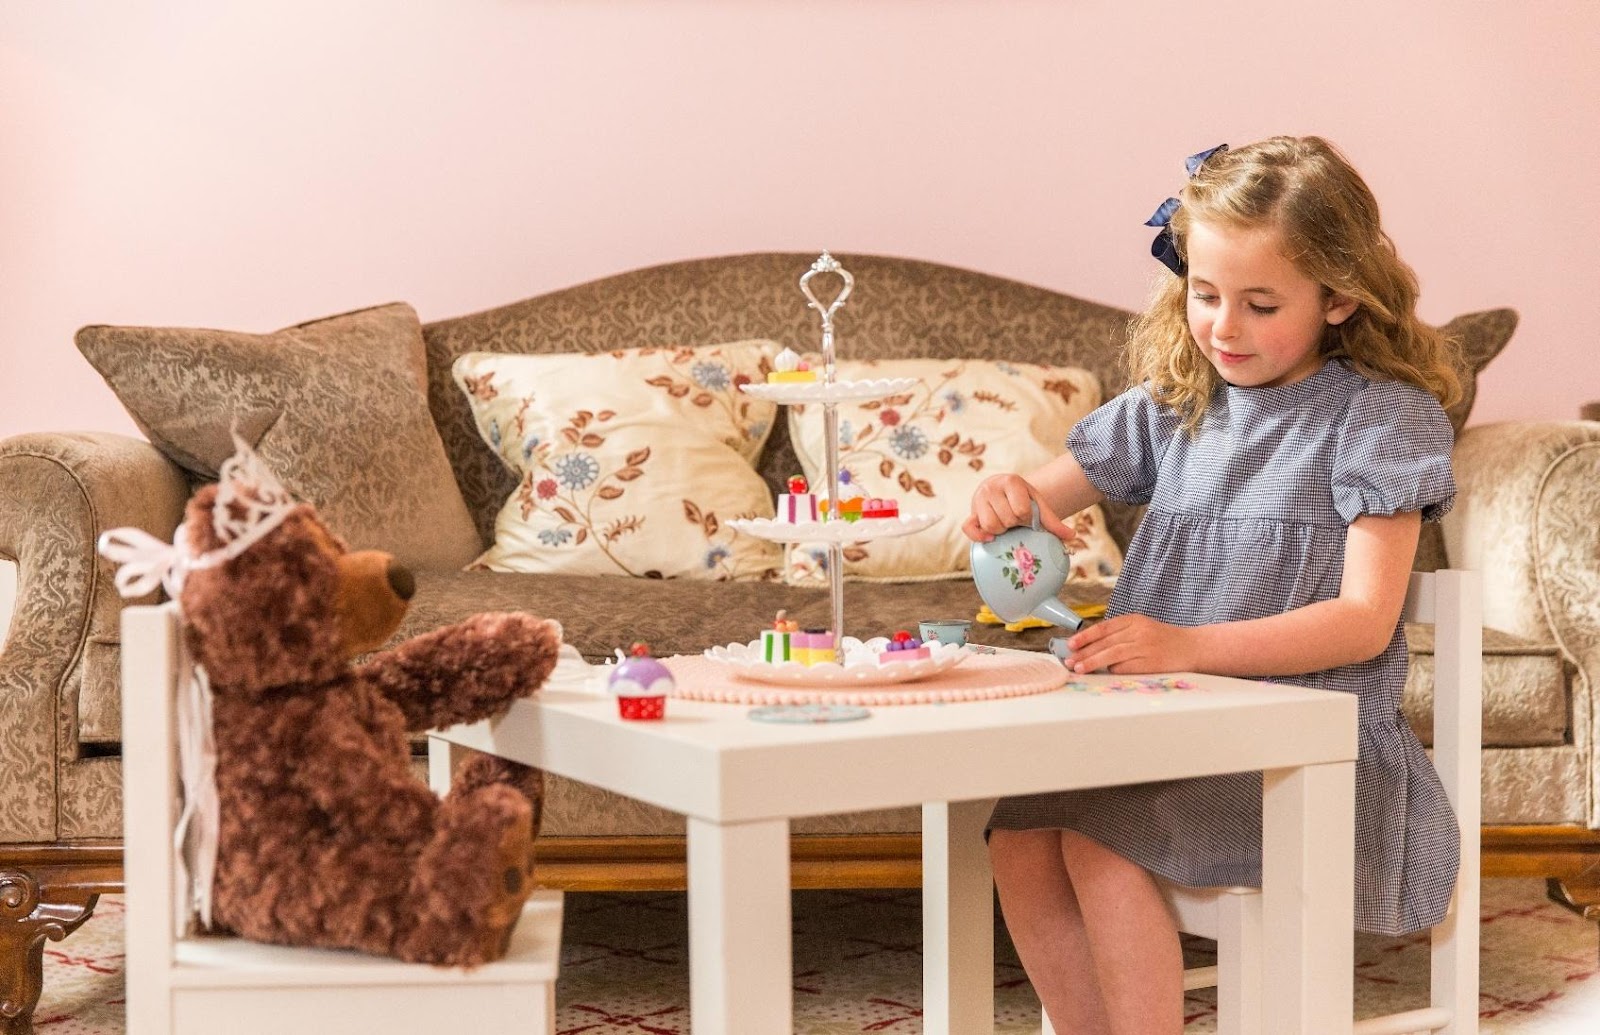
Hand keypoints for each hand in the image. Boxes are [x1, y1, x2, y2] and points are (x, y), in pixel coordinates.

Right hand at [962, 474, 1073, 542]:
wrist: (1003, 490)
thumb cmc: (1022, 499)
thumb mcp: (1037, 504)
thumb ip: (1052, 521)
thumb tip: (1071, 536)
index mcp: (1011, 481)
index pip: (1021, 510)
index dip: (1026, 518)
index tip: (1026, 515)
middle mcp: (991, 487)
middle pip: (1006, 520)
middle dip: (1013, 524)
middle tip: (1015, 520)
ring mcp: (978, 499)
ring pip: (990, 526)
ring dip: (1000, 531)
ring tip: (1004, 525)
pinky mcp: (970, 512)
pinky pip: (969, 528)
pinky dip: (979, 536)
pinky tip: (989, 539)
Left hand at [1061, 613, 1197, 674]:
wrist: (1193, 646)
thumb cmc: (1163, 639)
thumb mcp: (1141, 627)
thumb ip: (1119, 634)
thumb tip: (1090, 646)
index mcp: (1134, 620)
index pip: (1104, 627)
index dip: (1085, 636)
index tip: (1071, 644)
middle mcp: (1139, 631)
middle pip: (1105, 642)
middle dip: (1084, 652)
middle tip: (1069, 660)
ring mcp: (1146, 647)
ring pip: (1112, 654)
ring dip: (1093, 662)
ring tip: (1079, 668)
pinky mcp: (1152, 663)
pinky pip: (1127, 667)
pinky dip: (1114, 669)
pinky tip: (1105, 672)